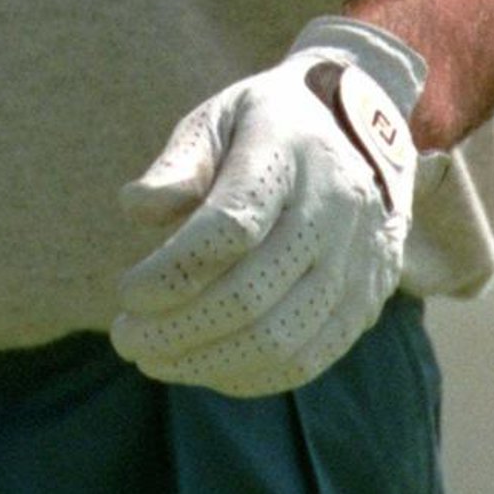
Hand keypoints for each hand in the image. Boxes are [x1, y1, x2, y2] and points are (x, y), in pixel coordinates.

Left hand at [110, 34, 417, 397]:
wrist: (369, 130)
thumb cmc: (269, 126)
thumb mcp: (220, 118)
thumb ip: (180, 163)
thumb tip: (135, 207)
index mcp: (288, 153)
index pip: (232, 226)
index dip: (174, 271)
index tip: (126, 290)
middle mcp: (332, 211)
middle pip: (252, 295)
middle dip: (178, 328)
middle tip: (125, 337)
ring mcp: (356, 262)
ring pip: (281, 340)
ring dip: (208, 362)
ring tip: (153, 360)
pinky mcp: (365, 302)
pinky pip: (309, 359)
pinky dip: (250, 376)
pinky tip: (205, 366)